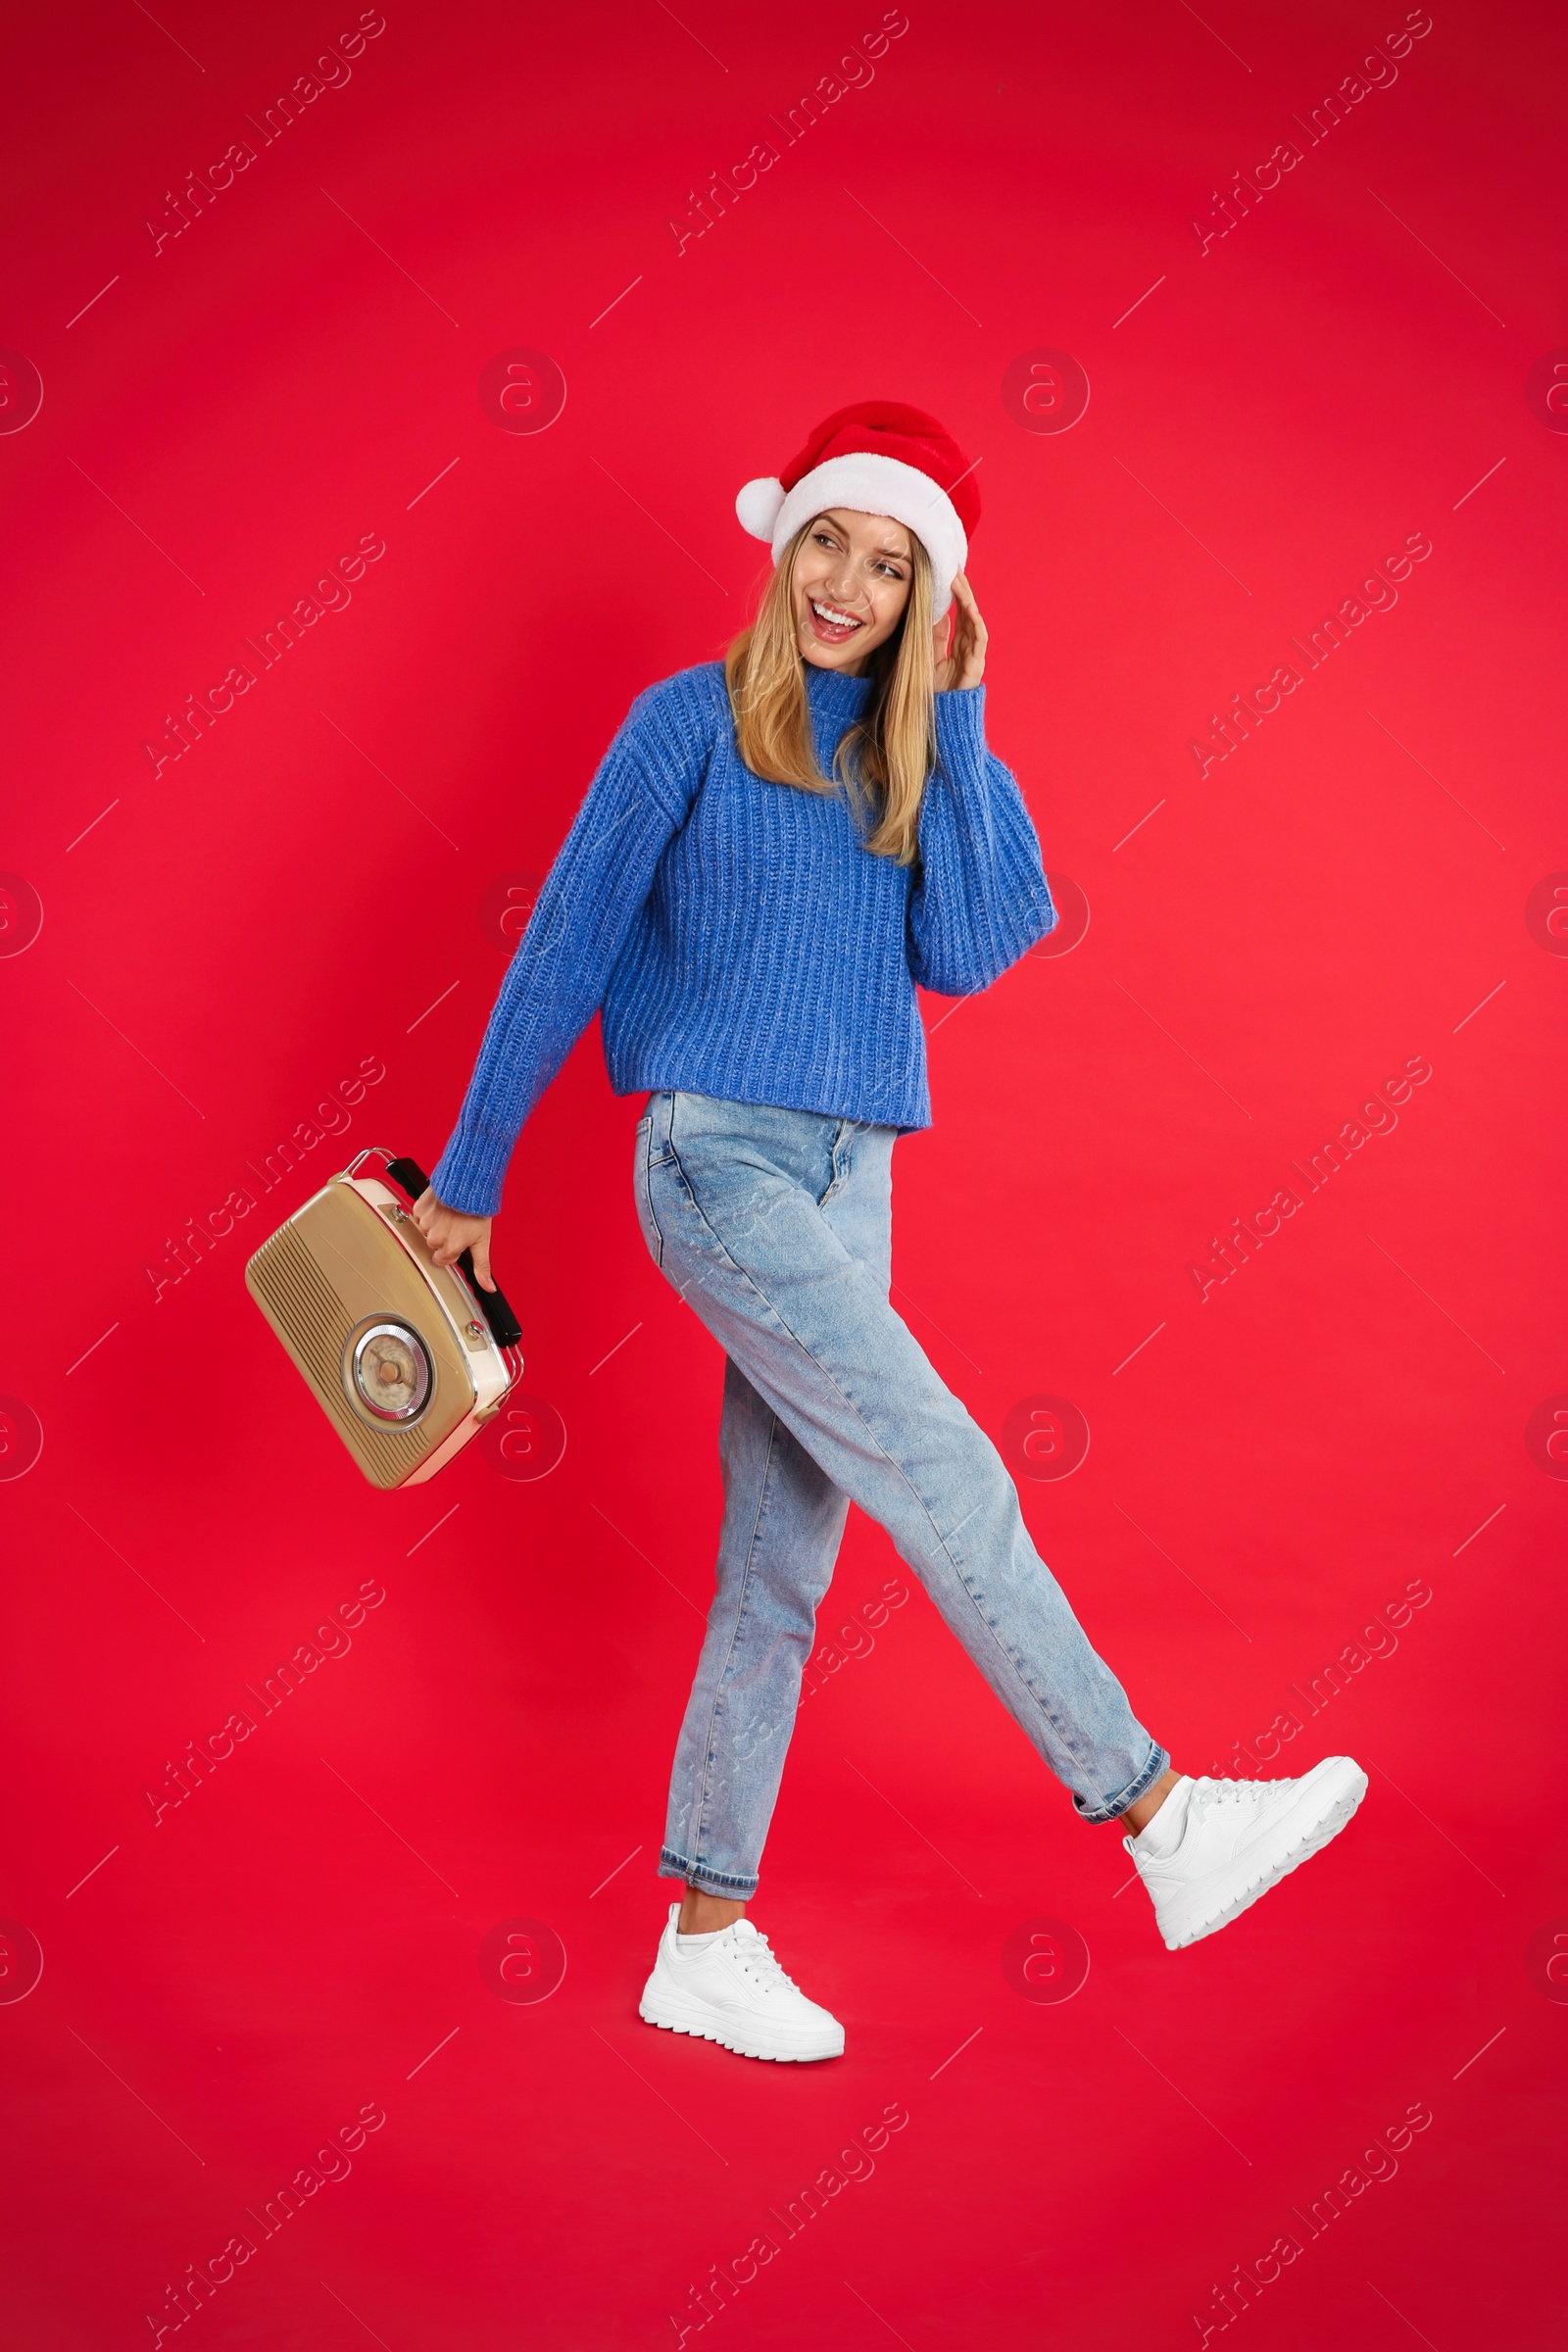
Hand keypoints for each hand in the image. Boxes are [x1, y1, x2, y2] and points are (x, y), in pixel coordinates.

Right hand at [410, 1187, 495, 1290]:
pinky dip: (428, 1213)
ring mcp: (426, 1223)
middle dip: (444, 1237)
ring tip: (449, 1214)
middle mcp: (435, 1237)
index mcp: (450, 1247)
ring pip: (426, 1231)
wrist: (469, 1184)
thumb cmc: (477, 1211)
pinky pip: (419, 1216)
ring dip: (435, 1225)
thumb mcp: (483, 1241)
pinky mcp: (419, 1209)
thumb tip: (488, 1288)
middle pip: (434, 1245)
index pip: (443, 1260)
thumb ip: (482, 1267)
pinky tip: (440, 1207)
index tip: (459, 1240)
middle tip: (456, 1225)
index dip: (452, 1251)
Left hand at [932, 570, 986, 690]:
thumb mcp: (929, 658)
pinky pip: (979, 639)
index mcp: (958, 646)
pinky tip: (969, 607)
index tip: (948, 575)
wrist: (940, 718)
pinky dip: (975, 622)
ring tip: (959, 581)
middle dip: (962, 590)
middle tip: (954, 568)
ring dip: (967, 599)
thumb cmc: (934, 693)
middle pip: (968, 612)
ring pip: (974, 620)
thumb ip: (936, 637)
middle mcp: (968, 648)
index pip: (959, 614)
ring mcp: (974, 656)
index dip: (955, 595)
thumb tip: (938, 614)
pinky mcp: (976, 665)